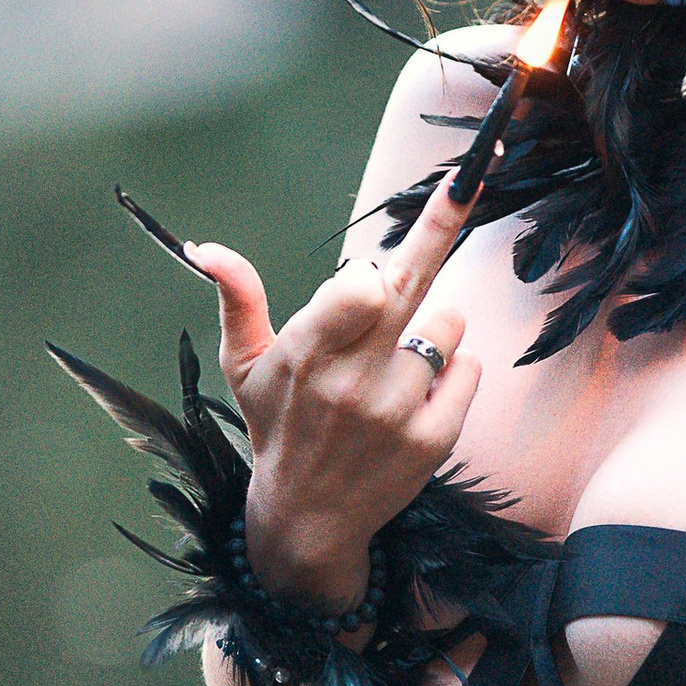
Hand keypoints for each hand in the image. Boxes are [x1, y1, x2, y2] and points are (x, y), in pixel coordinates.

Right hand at [185, 171, 482, 608]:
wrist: (309, 522)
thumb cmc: (278, 427)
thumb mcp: (246, 366)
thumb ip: (238, 299)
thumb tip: (206, 246)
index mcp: (305, 353)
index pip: (361, 285)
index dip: (381, 261)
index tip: (411, 226)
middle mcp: (352, 381)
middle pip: (416, 281)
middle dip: (450, 215)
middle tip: (479, 163)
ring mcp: (397, 412)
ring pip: (447, 323)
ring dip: (431, 327)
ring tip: (395, 359)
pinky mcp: (433, 440)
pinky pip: (468, 370)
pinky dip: (453, 370)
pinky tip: (419, 390)